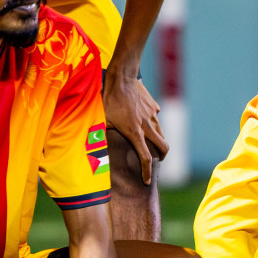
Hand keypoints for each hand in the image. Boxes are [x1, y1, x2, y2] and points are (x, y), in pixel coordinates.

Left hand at [102, 68, 167, 184]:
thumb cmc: (109, 99)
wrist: (122, 77)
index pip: (145, 157)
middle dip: (162, 157)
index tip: (147, 181)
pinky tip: (145, 120)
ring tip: (153, 144)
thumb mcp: (103, 119)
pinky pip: (156, 118)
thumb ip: (102, 134)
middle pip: (163, 147)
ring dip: (159, 141)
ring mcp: (152, 115)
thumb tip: (94, 148)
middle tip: (157, 161)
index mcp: (134, 132)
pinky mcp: (154, 106)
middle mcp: (147, 126)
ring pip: (162, 133)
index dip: (147, 171)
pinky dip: (153, 123)